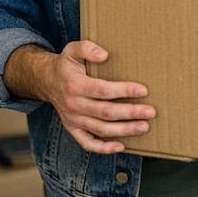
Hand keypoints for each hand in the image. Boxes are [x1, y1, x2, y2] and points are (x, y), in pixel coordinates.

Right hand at [9, 41, 155, 154]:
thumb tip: (104, 55)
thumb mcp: (73, 49)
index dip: (124, 91)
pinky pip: (87, 143)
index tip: (143, 90)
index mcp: (75, 85)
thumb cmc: (66, 64)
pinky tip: (121, 146)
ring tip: (144, 127)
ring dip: (124, 130)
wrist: (46, 81)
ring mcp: (73, 119)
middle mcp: (74, 105)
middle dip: (130, 113)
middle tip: (151, 112)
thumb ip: (87, 48)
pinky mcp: (73, 129)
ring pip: (101, 129)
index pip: (103, 90)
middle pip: (106, 113)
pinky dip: (103, 148)